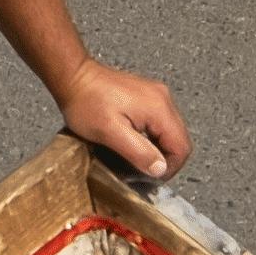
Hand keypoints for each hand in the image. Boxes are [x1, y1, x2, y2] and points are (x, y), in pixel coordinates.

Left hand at [58, 67, 187, 176]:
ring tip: (135, 158)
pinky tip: (133, 142)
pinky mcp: (146, 96)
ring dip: (156, 149)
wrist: (73, 77)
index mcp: (159, 108)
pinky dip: (150, 137)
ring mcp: (155, 95)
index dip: (169, 168)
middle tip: (142, 171)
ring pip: (169, 132)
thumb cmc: (86, 101)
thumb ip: (139, 152)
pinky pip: (159, 123)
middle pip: (179, 139)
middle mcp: (162, 98)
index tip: (150, 177)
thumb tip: (160, 169)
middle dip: (163, 160)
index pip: (182, 147)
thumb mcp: (110, 133)